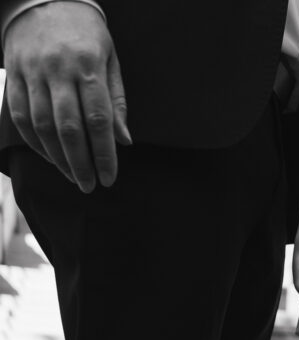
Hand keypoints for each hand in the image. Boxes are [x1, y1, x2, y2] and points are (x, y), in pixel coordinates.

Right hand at [3, 1, 130, 190]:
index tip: (109, 177)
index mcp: (88, 65)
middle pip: (68, 128)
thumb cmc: (84, 34)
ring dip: (57, 158)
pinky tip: (50, 157)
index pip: (97, 119)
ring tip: (72, 176)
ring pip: (42, 126)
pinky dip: (35, 143)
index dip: (103, 153)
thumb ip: (116, 101)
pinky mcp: (14, 74)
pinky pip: (20, 116)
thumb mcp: (110, 59)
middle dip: (80, 163)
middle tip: (89, 186)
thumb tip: (123, 141)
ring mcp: (32, 71)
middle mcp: (58, 69)